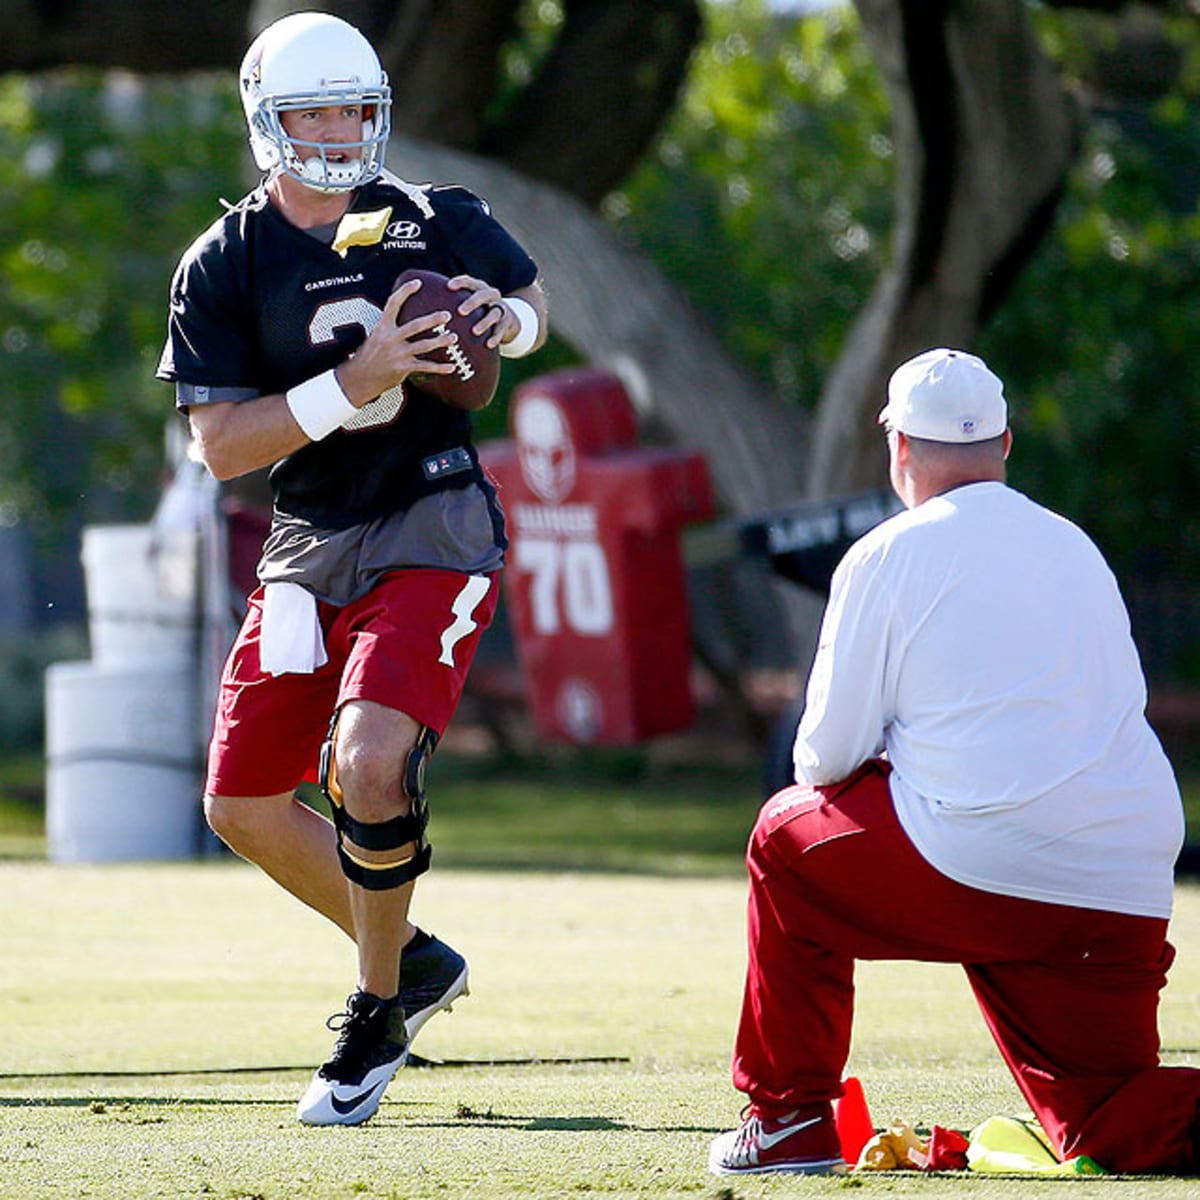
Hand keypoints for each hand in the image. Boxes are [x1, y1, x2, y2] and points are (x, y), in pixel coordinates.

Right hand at [335, 279, 458, 406]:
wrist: (360, 377)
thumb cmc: (370, 355)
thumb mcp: (376, 336)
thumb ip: (390, 326)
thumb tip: (404, 314)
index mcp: (382, 327)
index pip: (393, 304)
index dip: (405, 292)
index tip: (418, 282)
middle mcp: (390, 338)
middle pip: (415, 326)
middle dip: (433, 320)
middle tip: (448, 315)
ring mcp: (397, 354)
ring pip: (423, 346)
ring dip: (441, 341)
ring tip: (454, 338)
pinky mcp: (403, 368)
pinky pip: (425, 367)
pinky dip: (440, 368)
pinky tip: (452, 367)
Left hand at [448, 274, 510, 349]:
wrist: (506, 318)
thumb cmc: (478, 310)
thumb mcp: (469, 301)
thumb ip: (452, 299)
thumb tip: (423, 296)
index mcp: (479, 288)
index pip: (469, 281)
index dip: (460, 283)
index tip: (448, 286)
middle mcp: (491, 296)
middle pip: (483, 295)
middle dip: (472, 302)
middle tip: (460, 312)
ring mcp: (500, 308)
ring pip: (494, 313)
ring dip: (484, 322)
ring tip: (475, 331)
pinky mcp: (507, 323)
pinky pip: (501, 329)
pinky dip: (496, 337)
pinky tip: (489, 345)